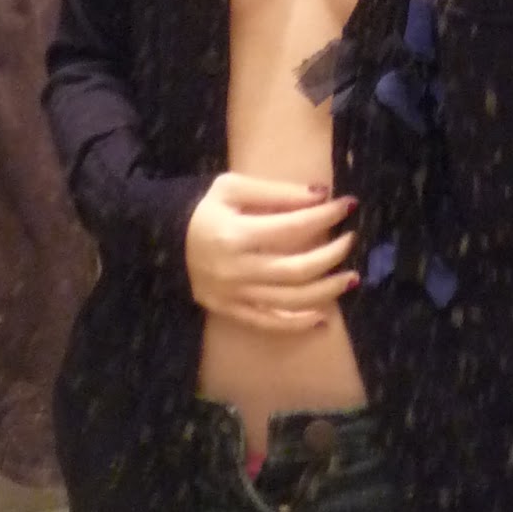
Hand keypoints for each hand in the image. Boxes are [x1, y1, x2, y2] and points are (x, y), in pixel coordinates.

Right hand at [185, 173, 357, 332]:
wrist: (161, 239)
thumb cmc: (202, 208)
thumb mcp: (233, 188)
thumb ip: (277, 192)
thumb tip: (321, 194)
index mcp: (236, 234)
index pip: (293, 227)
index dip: (325, 216)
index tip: (348, 205)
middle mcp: (236, 270)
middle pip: (296, 270)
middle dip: (331, 255)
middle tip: (351, 241)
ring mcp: (234, 296)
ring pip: (289, 302)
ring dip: (325, 292)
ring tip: (350, 278)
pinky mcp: (230, 311)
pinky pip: (270, 324)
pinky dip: (298, 324)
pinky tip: (323, 317)